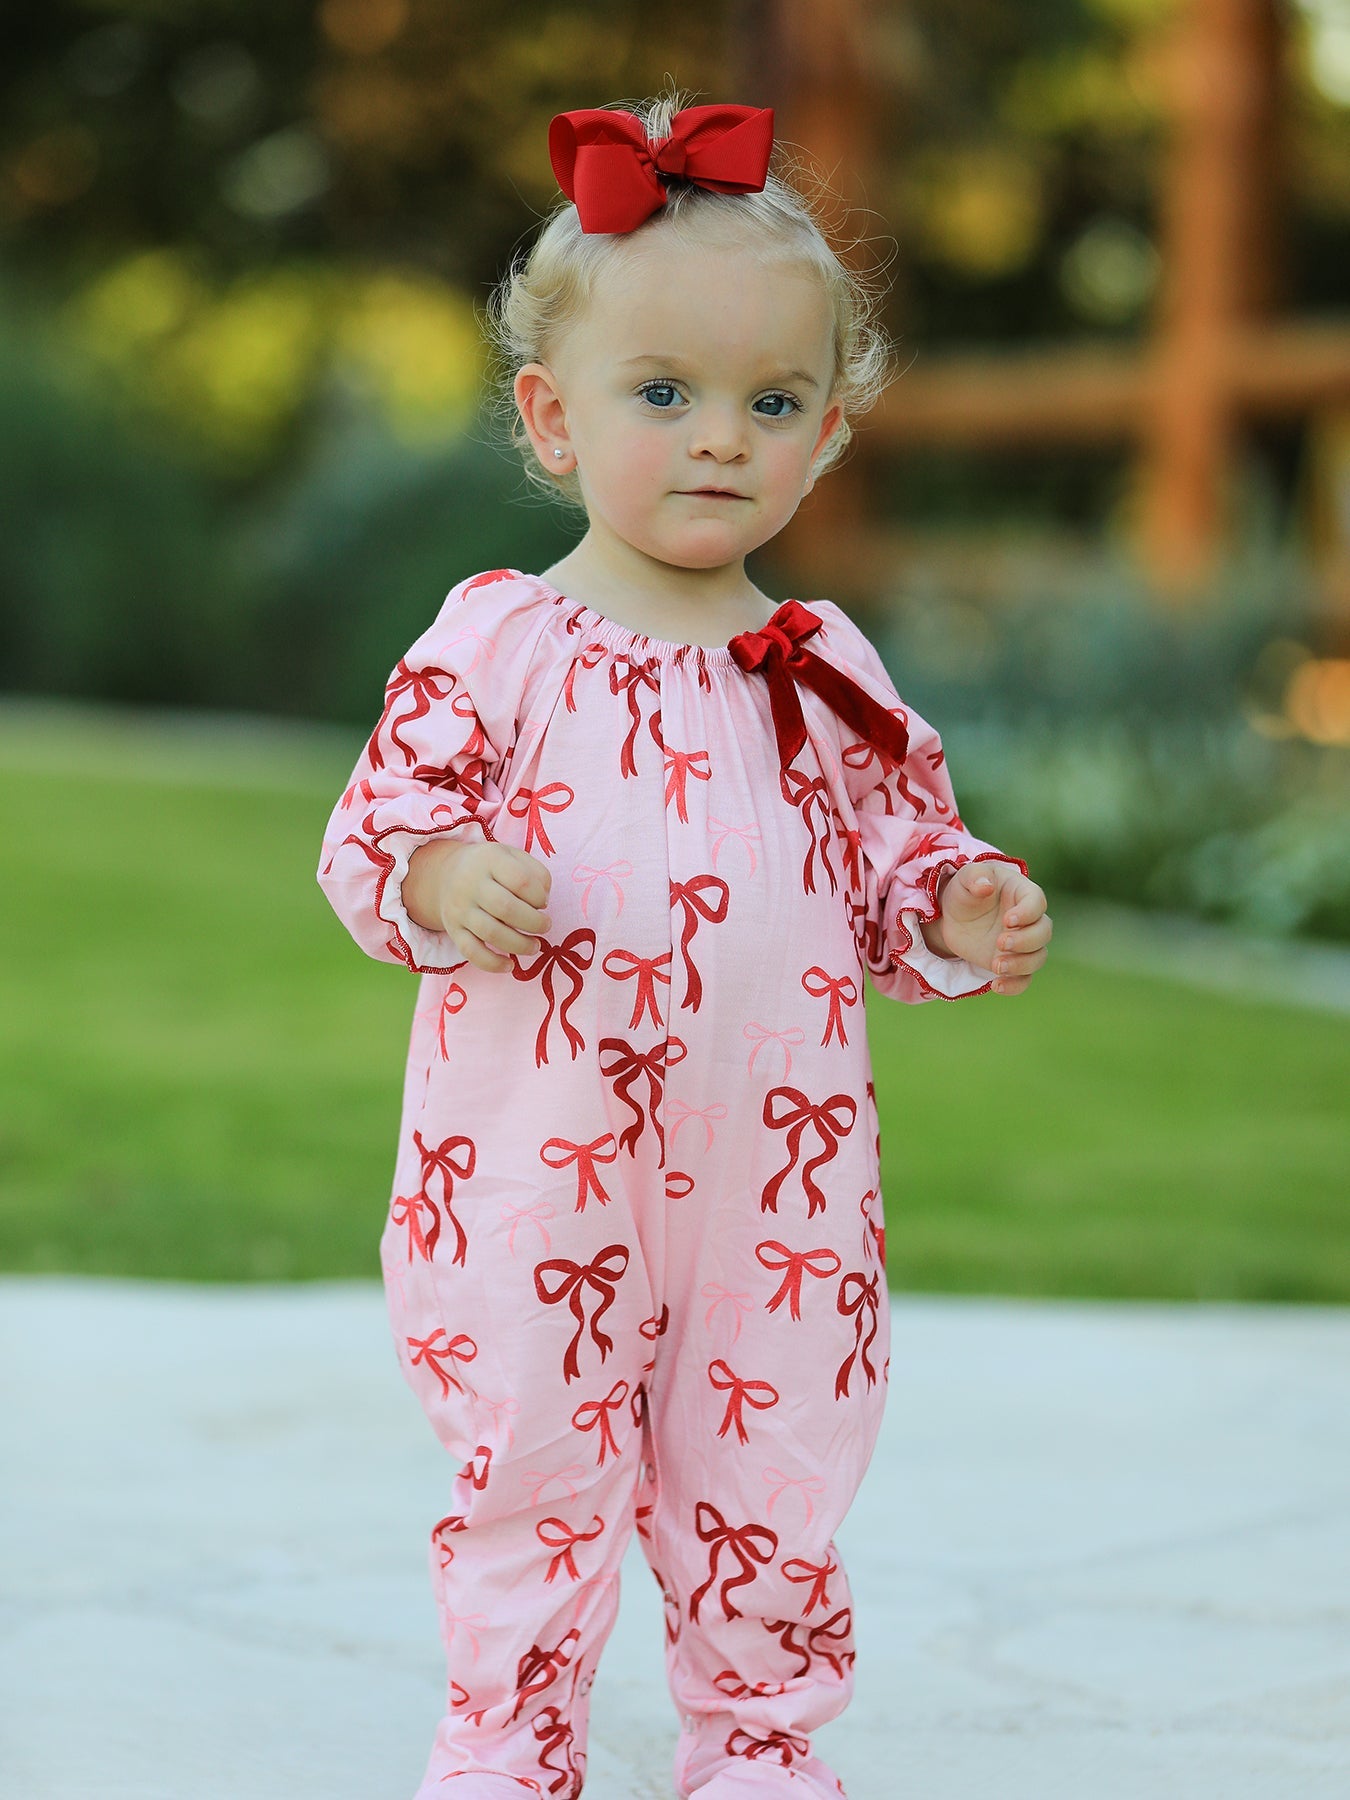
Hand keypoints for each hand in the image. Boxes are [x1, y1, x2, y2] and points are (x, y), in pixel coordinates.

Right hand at [405, 840, 552, 973]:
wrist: (447, 874)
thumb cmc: (492, 868)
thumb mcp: (514, 856)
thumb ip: (537, 873)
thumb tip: (544, 901)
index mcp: (490, 860)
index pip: (520, 880)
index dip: (539, 896)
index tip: (543, 903)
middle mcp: (471, 884)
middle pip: (506, 908)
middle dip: (534, 922)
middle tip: (545, 926)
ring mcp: (460, 909)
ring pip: (491, 933)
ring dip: (520, 945)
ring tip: (535, 946)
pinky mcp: (453, 931)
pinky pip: (471, 952)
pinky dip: (492, 964)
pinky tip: (509, 965)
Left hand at [922, 861, 1050, 994]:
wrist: (953, 917)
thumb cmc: (965, 891)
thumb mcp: (965, 878)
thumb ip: (976, 876)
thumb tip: (986, 885)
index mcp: (1023, 893)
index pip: (1038, 903)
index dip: (1028, 913)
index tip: (1008, 920)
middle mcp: (1029, 920)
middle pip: (1043, 933)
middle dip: (1025, 941)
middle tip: (1000, 943)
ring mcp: (1022, 944)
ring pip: (1038, 958)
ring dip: (1021, 965)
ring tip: (997, 966)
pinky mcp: (1012, 963)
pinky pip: (1024, 979)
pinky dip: (1015, 986)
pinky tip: (996, 985)